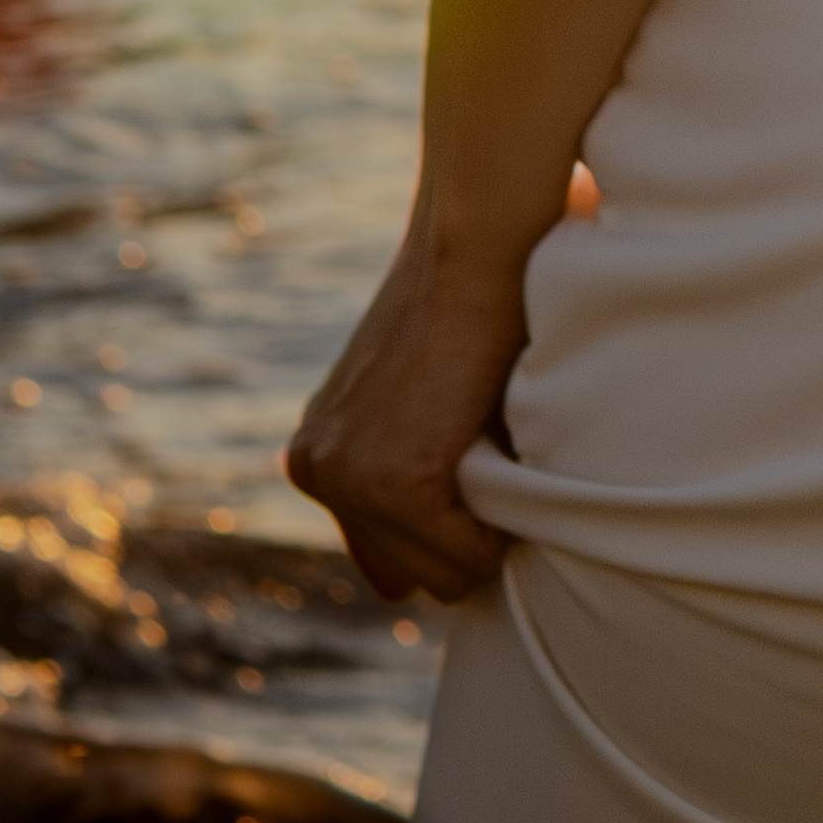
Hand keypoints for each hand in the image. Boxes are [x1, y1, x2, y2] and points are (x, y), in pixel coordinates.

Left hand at [287, 228, 526, 603]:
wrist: (480, 246)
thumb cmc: (474, 300)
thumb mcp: (413, 392)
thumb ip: (397, 458)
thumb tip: (399, 577)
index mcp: (318, 451)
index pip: (386, 557)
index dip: (447, 524)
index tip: (474, 459)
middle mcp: (316, 469)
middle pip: (409, 573)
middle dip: (462, 530)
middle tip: (488, 446)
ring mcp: (347, 480)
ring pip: (443, 575)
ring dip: (485, 526)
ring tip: (492, 439)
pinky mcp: (394, 483)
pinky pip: (470, 559)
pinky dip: (505, 523)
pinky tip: (502, 448)